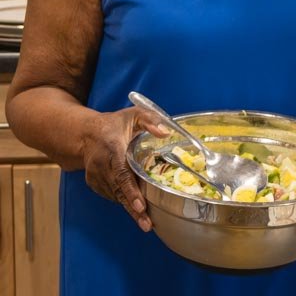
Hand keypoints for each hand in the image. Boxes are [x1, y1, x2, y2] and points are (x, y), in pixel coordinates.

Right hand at [82, 107, 169, 231]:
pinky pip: (111, 195)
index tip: (140, 205)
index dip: (131, 190)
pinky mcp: (94, 183)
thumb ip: (150, 120)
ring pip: (115, 195)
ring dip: (130, 209)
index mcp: (112, 147)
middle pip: (119, 190)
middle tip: (147, 224)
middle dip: (133, 208)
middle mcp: (100, 164)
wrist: (86, 133)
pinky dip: (123, 201)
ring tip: (146, 222)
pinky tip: (135, 206)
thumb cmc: (114, 124)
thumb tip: (166, 133)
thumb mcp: (133, 114)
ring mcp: (95, 176)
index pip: (121, 172)